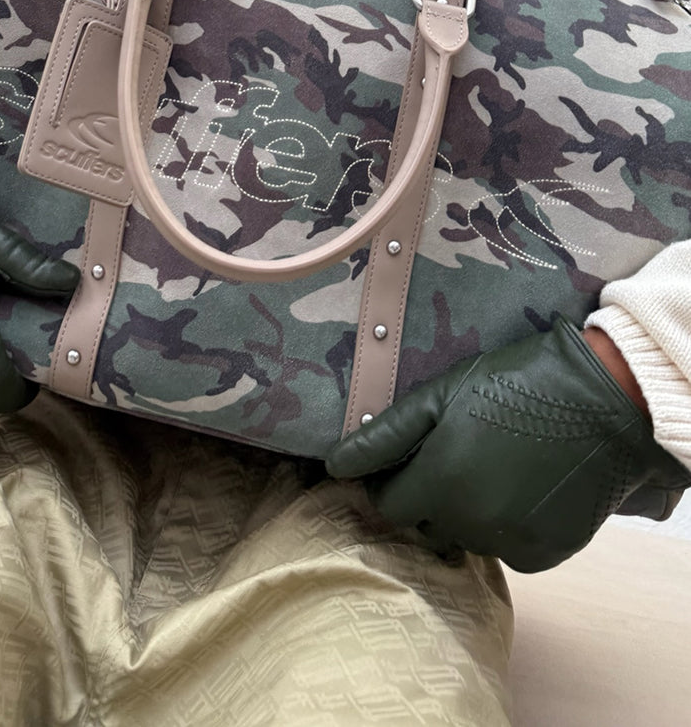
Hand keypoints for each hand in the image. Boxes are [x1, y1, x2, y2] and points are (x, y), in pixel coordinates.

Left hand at [325, 317, 689, 572]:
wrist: (601, 399)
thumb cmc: (513, 383)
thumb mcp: (443, 395)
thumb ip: (385, 434)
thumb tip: (336, 466)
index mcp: (439, 483)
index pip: (388, 506)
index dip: (392, 482)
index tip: (408, 461)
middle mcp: (470, 524)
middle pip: (426, 525)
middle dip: (429, 497)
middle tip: (453, 457)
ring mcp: (510, 543)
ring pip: (466, 538)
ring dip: (467, 512)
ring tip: (491, 467)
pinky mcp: (546, 554)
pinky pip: (507, 549)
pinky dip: (507, 527)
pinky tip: (521, 488)